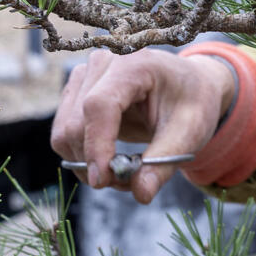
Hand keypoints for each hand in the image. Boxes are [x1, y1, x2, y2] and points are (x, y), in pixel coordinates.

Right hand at [50, 49, 236, 202]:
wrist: (188, 86)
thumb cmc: (192, 103)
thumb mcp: (190, 132)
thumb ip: (164, 161)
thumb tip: (140, 193)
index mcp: (134, 63)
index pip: (99, 105)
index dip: (97, 145)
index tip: (103, 181)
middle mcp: (102, 63)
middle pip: (76, 123)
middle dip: (95, 163)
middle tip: (127, 183)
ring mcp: (83, 76)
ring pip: (64, 133)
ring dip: (86, 163)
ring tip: (122, 171)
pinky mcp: (75, 94)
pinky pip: (64, 135)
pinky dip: (83, 157)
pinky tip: (110, 160)